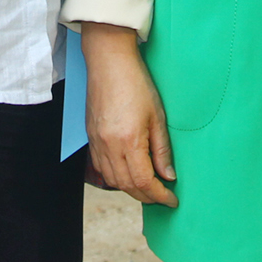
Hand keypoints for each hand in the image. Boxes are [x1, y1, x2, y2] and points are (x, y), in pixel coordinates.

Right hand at [81, 24, 177, 206]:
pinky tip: (127, 174)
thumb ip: (162, 149)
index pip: (144, 181)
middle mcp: (109, 146)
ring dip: (130, 189)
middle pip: (127, 185)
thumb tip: (168, 176)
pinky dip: (115, 178)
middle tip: (162, 197)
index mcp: (129, 141)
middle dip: (146, 196)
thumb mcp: (158, 116)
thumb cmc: (136, 84)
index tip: (172, 199)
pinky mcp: (90, 137)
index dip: (159, 195)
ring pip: (112, 180)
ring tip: (147, 188)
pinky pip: (101, 167)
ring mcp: (96, 142)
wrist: (109, 62)